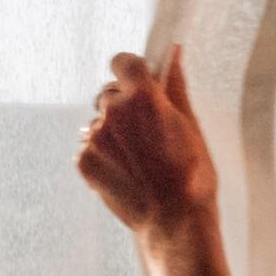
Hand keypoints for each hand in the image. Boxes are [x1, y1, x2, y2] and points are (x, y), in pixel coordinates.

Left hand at [79, 48, 248, 275]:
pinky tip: (126, 171)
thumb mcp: (191, 126)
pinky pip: (88, 146)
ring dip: (113, 132)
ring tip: (138, 158)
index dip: (132, 70)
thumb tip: (173, 52)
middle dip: (125, 106)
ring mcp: (96, 137)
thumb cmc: (192, 176)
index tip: (140, 82)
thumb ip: (175, 86)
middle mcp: (115, 112)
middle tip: (147, 133)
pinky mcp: (84, 161)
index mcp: (145, 97)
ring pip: (99, 121)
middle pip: (110, 93)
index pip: (123, 61)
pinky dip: (102, 154)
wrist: (175, 223)